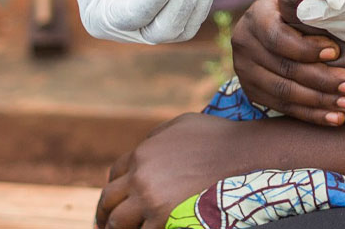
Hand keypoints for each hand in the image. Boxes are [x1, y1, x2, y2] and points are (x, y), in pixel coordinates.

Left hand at [96, 113, 241, 228]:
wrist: (240, 153)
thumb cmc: (214, 136)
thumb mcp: (178, 125)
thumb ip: (155, 139)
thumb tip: (144, 151)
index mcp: (141, 153)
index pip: (114, 175)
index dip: (113, 189)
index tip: (113, 201)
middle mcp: (140, 177)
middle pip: (109, 201)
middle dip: (105, 215)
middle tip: (104, 225)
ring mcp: (151, 200)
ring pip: (118, 224)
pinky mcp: (165, 219)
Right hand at [231, 0, 344, 124]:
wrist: (268, 28)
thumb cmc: (294, 10)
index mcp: (256, 17)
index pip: (280, 38)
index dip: (308, 48)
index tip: (337, 52)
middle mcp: (244, 44)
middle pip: (285, 69)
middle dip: (323, 80)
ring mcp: (244, 71)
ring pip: (285, 93)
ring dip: (321, 101)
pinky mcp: (251, 91)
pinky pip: (283, 107)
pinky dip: (311, 114)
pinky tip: (335, 118)